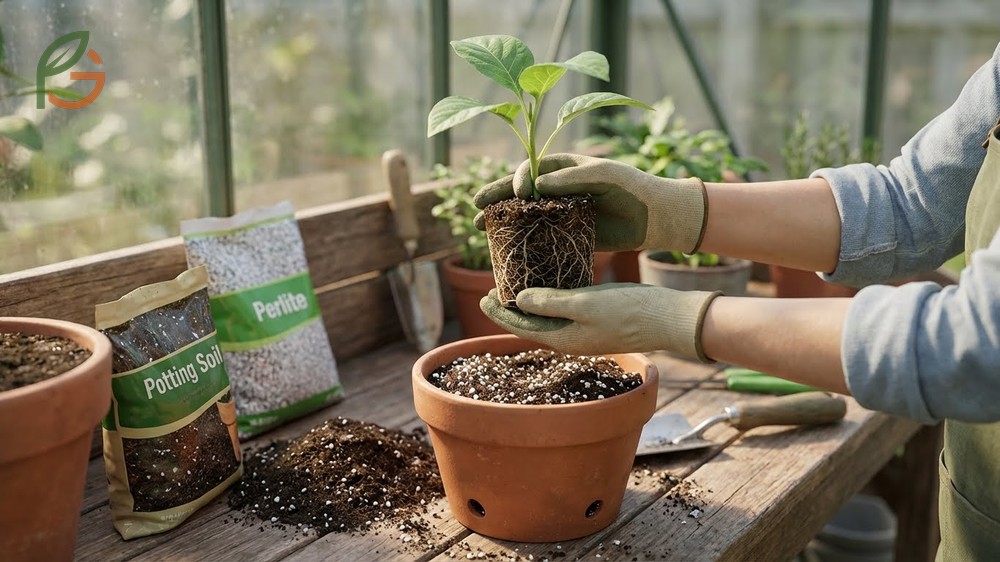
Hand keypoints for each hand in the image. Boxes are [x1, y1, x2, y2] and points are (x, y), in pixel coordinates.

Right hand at [474, 153, 707, 252]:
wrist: (656, 216)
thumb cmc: (632, 188)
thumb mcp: (604, 176)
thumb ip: (572, 178)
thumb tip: (537, 184)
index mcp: (563, 167)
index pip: (530, 169)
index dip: (518, 178)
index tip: (518, 192)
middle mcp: (557, 188)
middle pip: (518, 191)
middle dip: (495, 197)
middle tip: (474, 207)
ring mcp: (560, 212)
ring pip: (524, 214)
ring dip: (501, 219)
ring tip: (479, 228)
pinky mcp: (567, 234)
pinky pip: (540, 236)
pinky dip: (522, 241)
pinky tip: (505, 249)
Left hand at [479, 283, 720, 360]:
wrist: (667, 318)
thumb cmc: (628, 311)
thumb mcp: (585, 303)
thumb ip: (550, 302)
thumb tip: (517, 300)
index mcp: (563, 338)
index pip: (521, 327)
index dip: (499, 312)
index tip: (483, 296)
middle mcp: (570, 338)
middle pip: (531, 324)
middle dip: (510, 308)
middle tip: (492, 288)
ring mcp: (584, 330)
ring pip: (547, 318)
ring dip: (529, 304)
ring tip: (515, 285)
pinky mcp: (596, 320)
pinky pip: (564, 311)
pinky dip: (550, 299)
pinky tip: (549, 284)